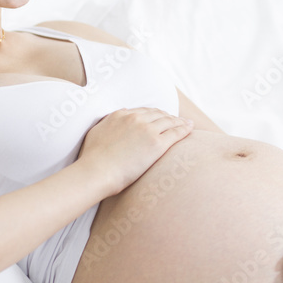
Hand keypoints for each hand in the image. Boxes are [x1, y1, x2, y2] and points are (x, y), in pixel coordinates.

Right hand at [77, 107, 192, 193]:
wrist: (96, 171)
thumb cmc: (92, 158)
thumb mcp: (96, 132)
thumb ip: (108, 122)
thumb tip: (119, 116)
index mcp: (121, 115)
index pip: (143, 111)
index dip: (154, 114)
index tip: (160, 117)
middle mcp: (135, 118)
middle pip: (158, 114)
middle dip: (168, 116)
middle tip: (176, 120)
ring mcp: (147, 130)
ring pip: (169, 121)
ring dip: (179, 121)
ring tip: (186, 123)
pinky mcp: (157, 144)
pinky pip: (176, 133)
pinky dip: (185, 128)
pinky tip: (190, 127)